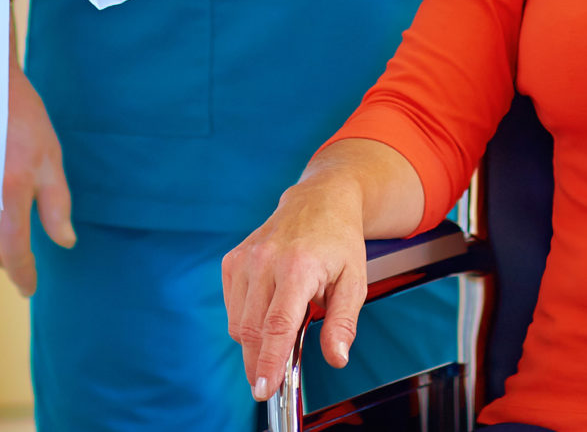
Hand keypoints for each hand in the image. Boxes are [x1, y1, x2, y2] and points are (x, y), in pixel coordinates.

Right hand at [0, 61, 73, 296]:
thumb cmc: (20, 116)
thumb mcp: (49, 157)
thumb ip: (57, 203)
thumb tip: (65, 241)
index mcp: (8, 195)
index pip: (14, 251)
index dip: (23, 274)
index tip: (28, 288)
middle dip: (2, 260)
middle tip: (17, 263)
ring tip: (0, 240)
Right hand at [221, 175, 368, 402]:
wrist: (319, 199)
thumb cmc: (339, 242)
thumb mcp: (355, 282)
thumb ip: (343, 323)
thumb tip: (336, 358)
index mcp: (299, 267)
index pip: (278, 325)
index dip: (269, 361)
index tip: (265, 388)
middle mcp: (265, 260)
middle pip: (252, 330)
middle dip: (258, 362)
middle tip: (270, 381)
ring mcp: (245, 258)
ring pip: (238, 323)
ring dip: (253, 341)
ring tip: (281, 330)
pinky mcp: (232, 260)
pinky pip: (232, 307)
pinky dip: (245, 320)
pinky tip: (267, 310)